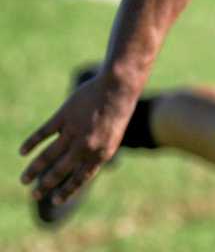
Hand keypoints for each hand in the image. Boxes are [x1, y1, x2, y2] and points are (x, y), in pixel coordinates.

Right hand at [19, 72, 135, 203]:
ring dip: (34, 169)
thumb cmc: (117, 112)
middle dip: (46, 185)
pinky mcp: (64, 116)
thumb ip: (95, 152)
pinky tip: (23, 152)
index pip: (81, 178)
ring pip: (48, 156)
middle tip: (34, 195)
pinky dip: (31, 143)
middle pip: (60, 171)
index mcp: (101, 153)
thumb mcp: (112, 137)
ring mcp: (74, 131)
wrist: (118, 88)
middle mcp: (86, 146)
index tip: (55, 201)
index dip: (67, 191)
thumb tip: (78, 165)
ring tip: (24, 180)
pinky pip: (43, 133)